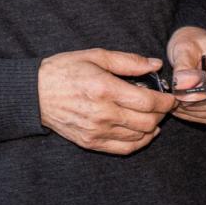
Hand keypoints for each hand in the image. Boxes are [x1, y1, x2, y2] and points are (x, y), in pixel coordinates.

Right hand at [37, 49, 178, 154]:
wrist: (34, 93)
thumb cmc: (64, 70)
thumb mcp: (96, 56)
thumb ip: (128, 61)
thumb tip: (156, 64)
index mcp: (105, 89)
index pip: (148, 102)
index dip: (166, 101)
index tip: (170, 96)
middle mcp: (103, 113)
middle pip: (148, 122)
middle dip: (162, 114)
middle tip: (163, 104)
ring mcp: (97, 131)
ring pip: (139, 137)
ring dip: (152, 127)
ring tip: (152, 115)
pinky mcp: (91, 142)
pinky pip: (124, 148)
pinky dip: (139, 142)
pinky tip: (143, 132)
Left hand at [164, 27, 205, 123]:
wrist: (196, 47)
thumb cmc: (190, 44)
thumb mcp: (183, 49)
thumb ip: (183, 67)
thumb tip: (181, 88)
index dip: (201, 90)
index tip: (180, 90)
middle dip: (195, 103)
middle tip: (174, 99)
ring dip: (193, 111)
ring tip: (175, 104)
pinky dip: (195, 115)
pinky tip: (181, 109)